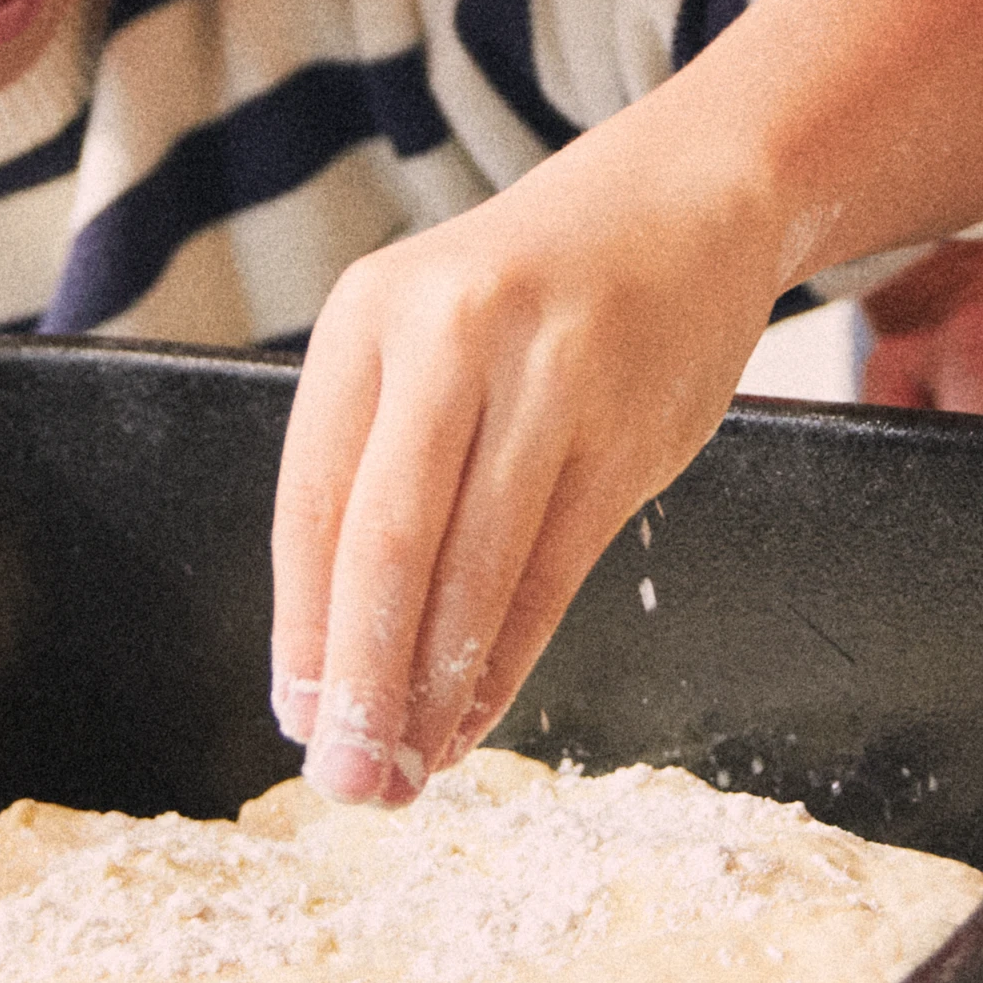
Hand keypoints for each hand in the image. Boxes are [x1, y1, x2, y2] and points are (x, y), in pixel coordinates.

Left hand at [270, 147, 785, 803]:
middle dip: (363, 681)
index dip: (303, 629)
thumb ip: (373, 466)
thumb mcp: (422, 335)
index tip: (297, 720)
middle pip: (388, 544)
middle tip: (347, 779)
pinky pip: (555, 574)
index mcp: (371, 317)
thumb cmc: (525, 295)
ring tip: (412, 767)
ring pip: (478, 571)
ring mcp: (550, 384)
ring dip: (440, 690)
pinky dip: (511, 661)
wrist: (685, 203)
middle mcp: (453, 340)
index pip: (312, 502)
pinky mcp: (630, 434)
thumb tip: (329, 656)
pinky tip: (479, 715)